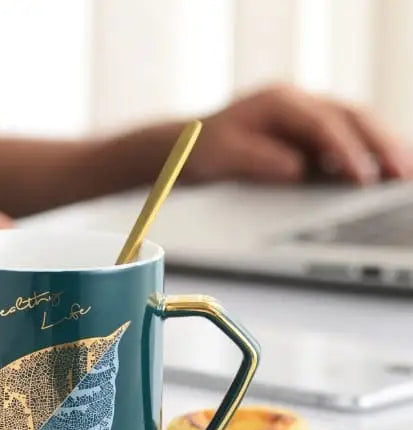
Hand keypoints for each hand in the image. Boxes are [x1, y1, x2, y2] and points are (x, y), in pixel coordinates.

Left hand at [184, 84, 412, 184]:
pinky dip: (374, 152)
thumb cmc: (204, 150)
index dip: (346, 151)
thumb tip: (298, 169)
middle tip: (403, 174)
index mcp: (278, 101)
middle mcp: (300, 101)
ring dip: (386, 146)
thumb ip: (259, 161)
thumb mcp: (223, 156)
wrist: (190, 143)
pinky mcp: (314, 133)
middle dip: (382, 145)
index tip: (362, 177)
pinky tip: (392, 171)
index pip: (323, 125)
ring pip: (359, 124)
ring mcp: (310, 114)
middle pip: (353, 116)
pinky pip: (352, 137)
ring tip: (408, 175)